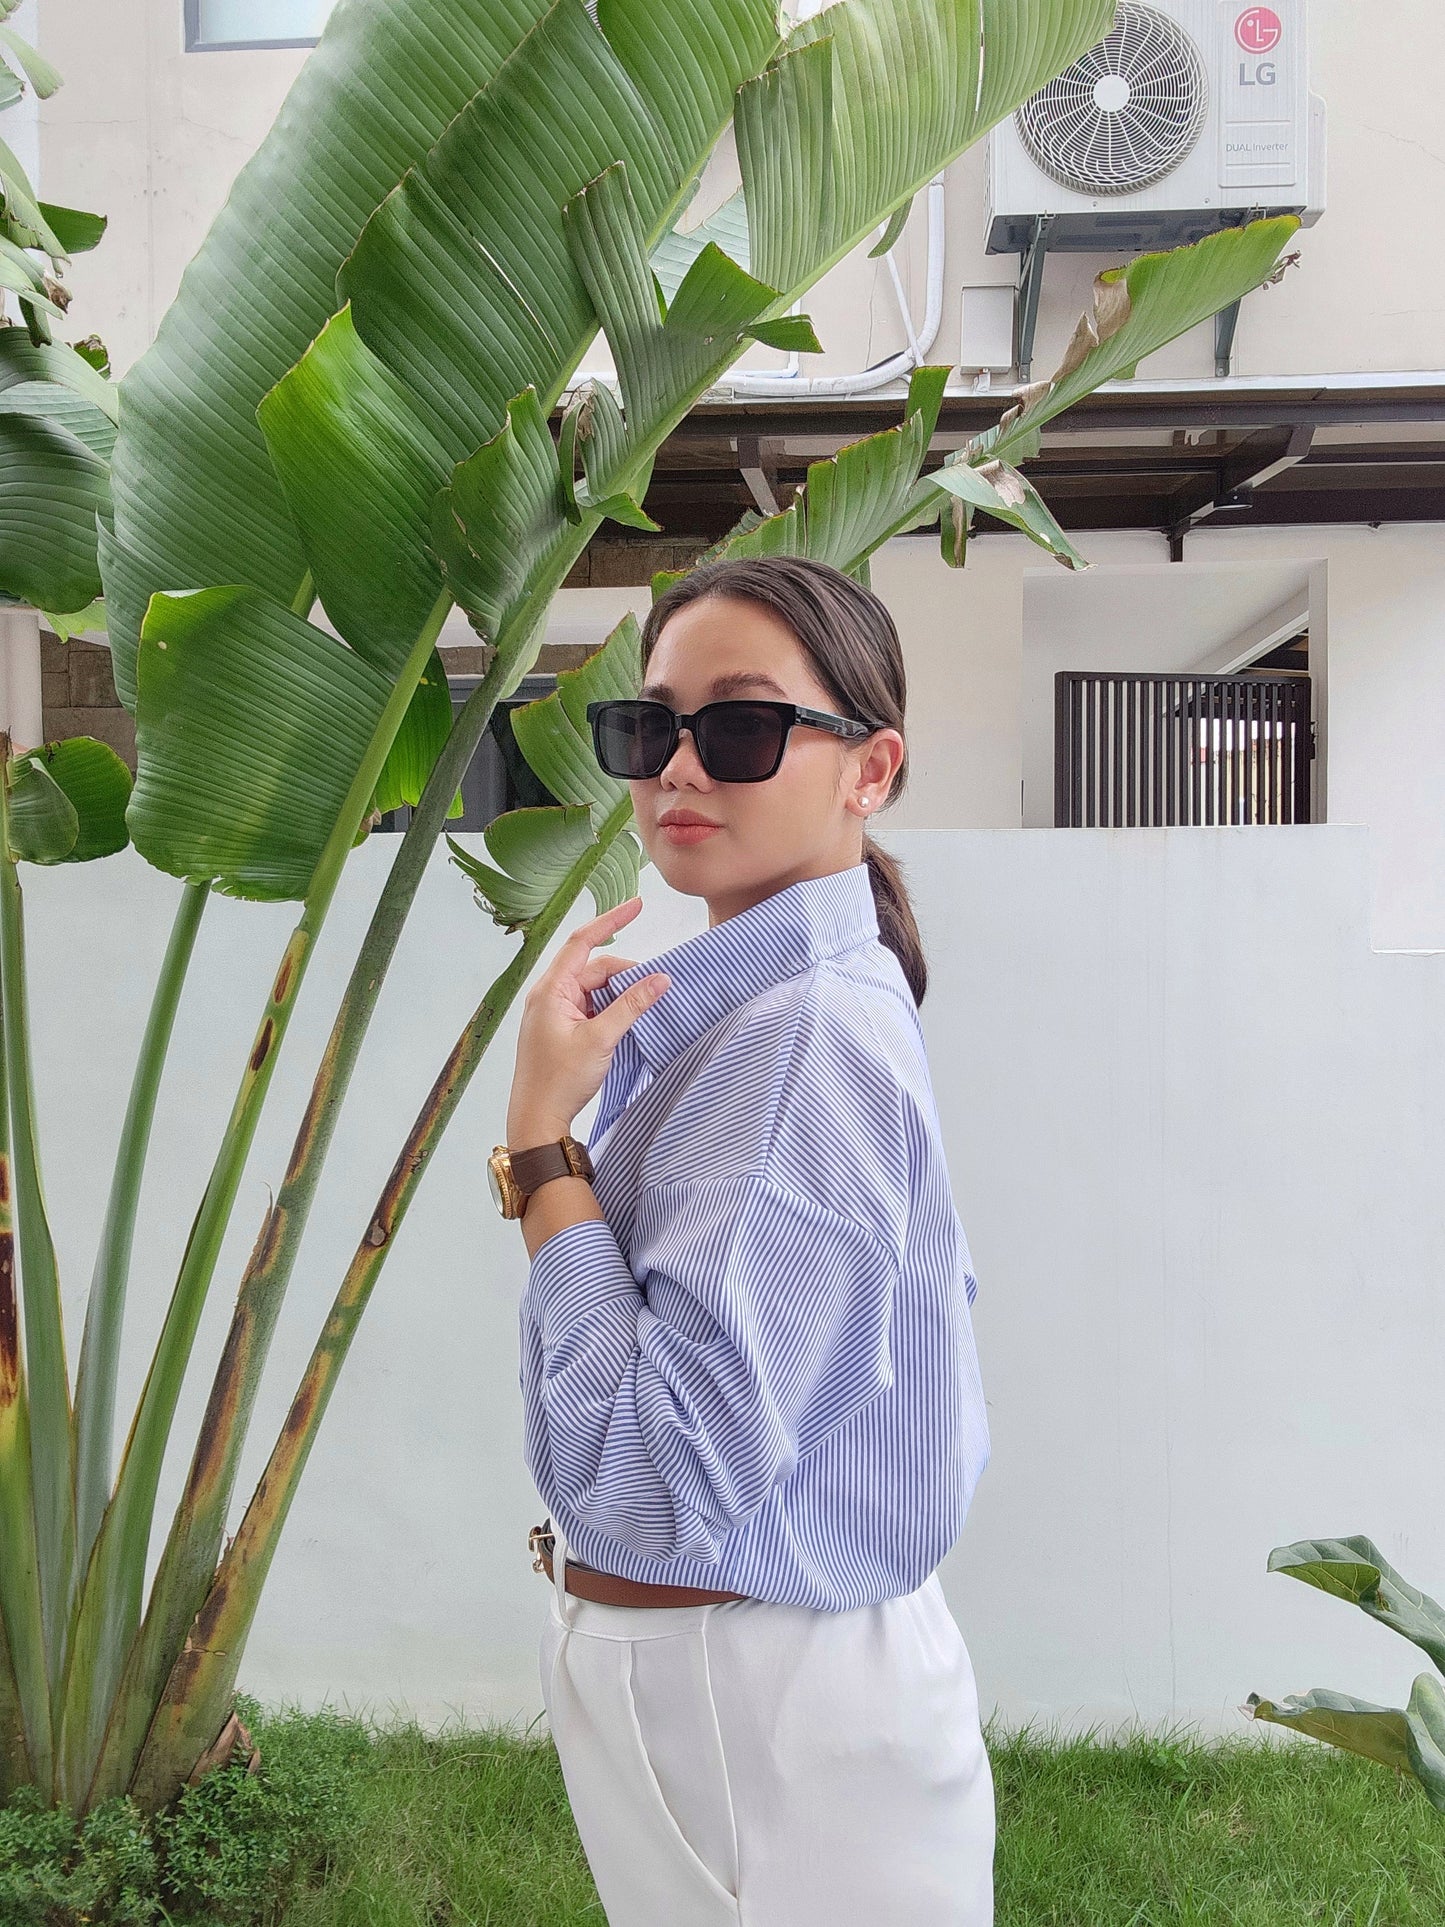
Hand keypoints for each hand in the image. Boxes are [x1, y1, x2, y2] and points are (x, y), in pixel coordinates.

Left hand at [506, 896, 669, 1145]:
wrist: (537, 1120)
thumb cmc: (559, 1081)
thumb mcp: (601, 1039)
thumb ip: (632, 1005)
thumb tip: (661, 978)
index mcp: (550, 990)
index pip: (582, 942)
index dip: (611, 920)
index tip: (638, 905)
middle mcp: (549, 995)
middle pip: (594, 969)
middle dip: (625, 975)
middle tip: (655, 989)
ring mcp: (555, 1013)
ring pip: (595, 990)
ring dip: (619, 996)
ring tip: (642, 1011)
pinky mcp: (561, 1030)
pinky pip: (591, 1007)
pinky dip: (610, 1010)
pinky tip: (626, 1022)